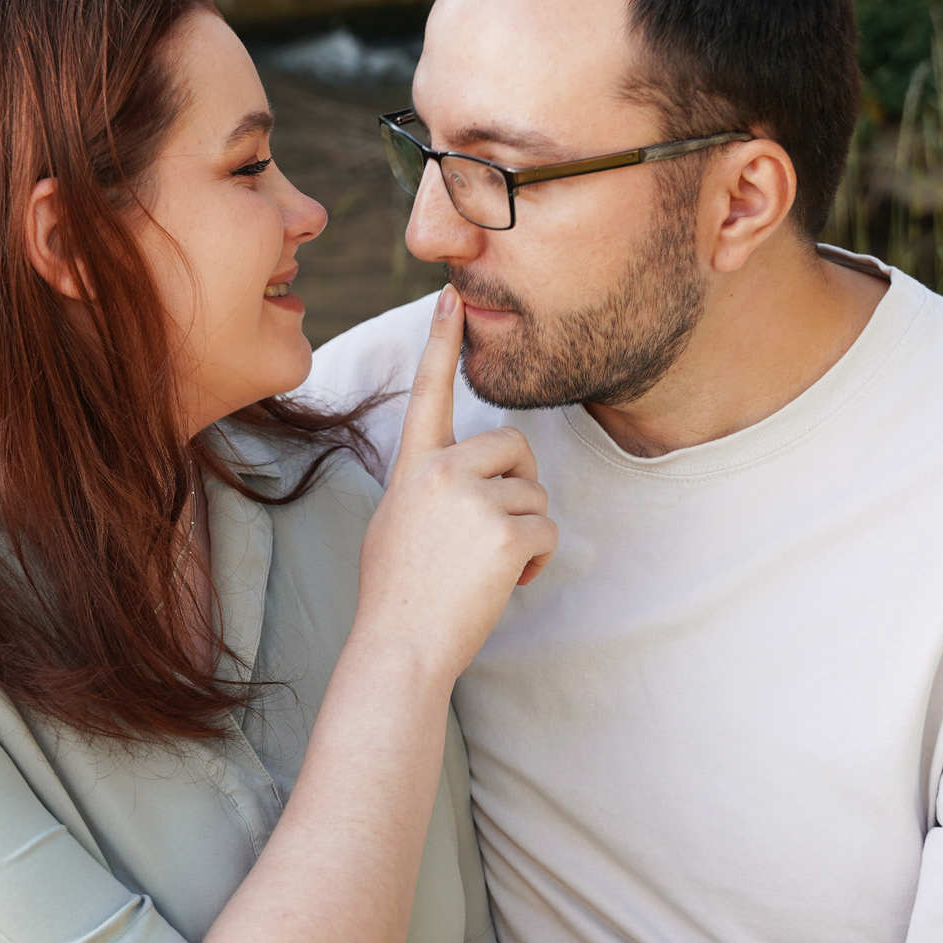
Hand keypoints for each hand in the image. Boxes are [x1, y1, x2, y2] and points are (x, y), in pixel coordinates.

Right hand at [356, 287, 556, 678]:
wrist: (399, 646)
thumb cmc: (400, 591)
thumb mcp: (397, 521)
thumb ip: (431, 487)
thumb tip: (473, 479)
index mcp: (413, 467)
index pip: (428, 393)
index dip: (441, 343)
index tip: (451, 297)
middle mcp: (439, 472)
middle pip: (514, 445)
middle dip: (520, 485)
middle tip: (494, 532)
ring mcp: (471, 500)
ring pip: (534, 492)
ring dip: (525, 531)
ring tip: (487, 567)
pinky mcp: (502, 532)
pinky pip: (545, 528)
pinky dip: (536, 558)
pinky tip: (505, 582)